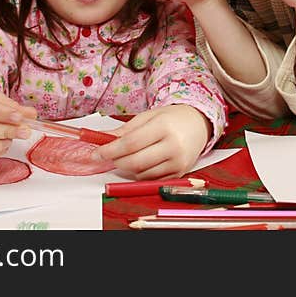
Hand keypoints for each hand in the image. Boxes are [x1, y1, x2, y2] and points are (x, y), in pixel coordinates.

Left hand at [91, 104, 211, 178]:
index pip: (130, 143)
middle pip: (135, 162)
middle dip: (116, 161)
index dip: (110, 150)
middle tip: (108, 156)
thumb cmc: (172, 118)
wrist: (199, 124)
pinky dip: (141, 173)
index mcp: (163, 126)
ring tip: (129, 155)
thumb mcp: (148, 116)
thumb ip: (124, 130)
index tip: (96, 153)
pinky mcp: (180, 173)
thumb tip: (102, 140)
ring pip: (142, 173)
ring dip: (128, 168)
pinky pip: (152, 180)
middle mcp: (173, 145)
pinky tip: (142, 162)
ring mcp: (178, 161)